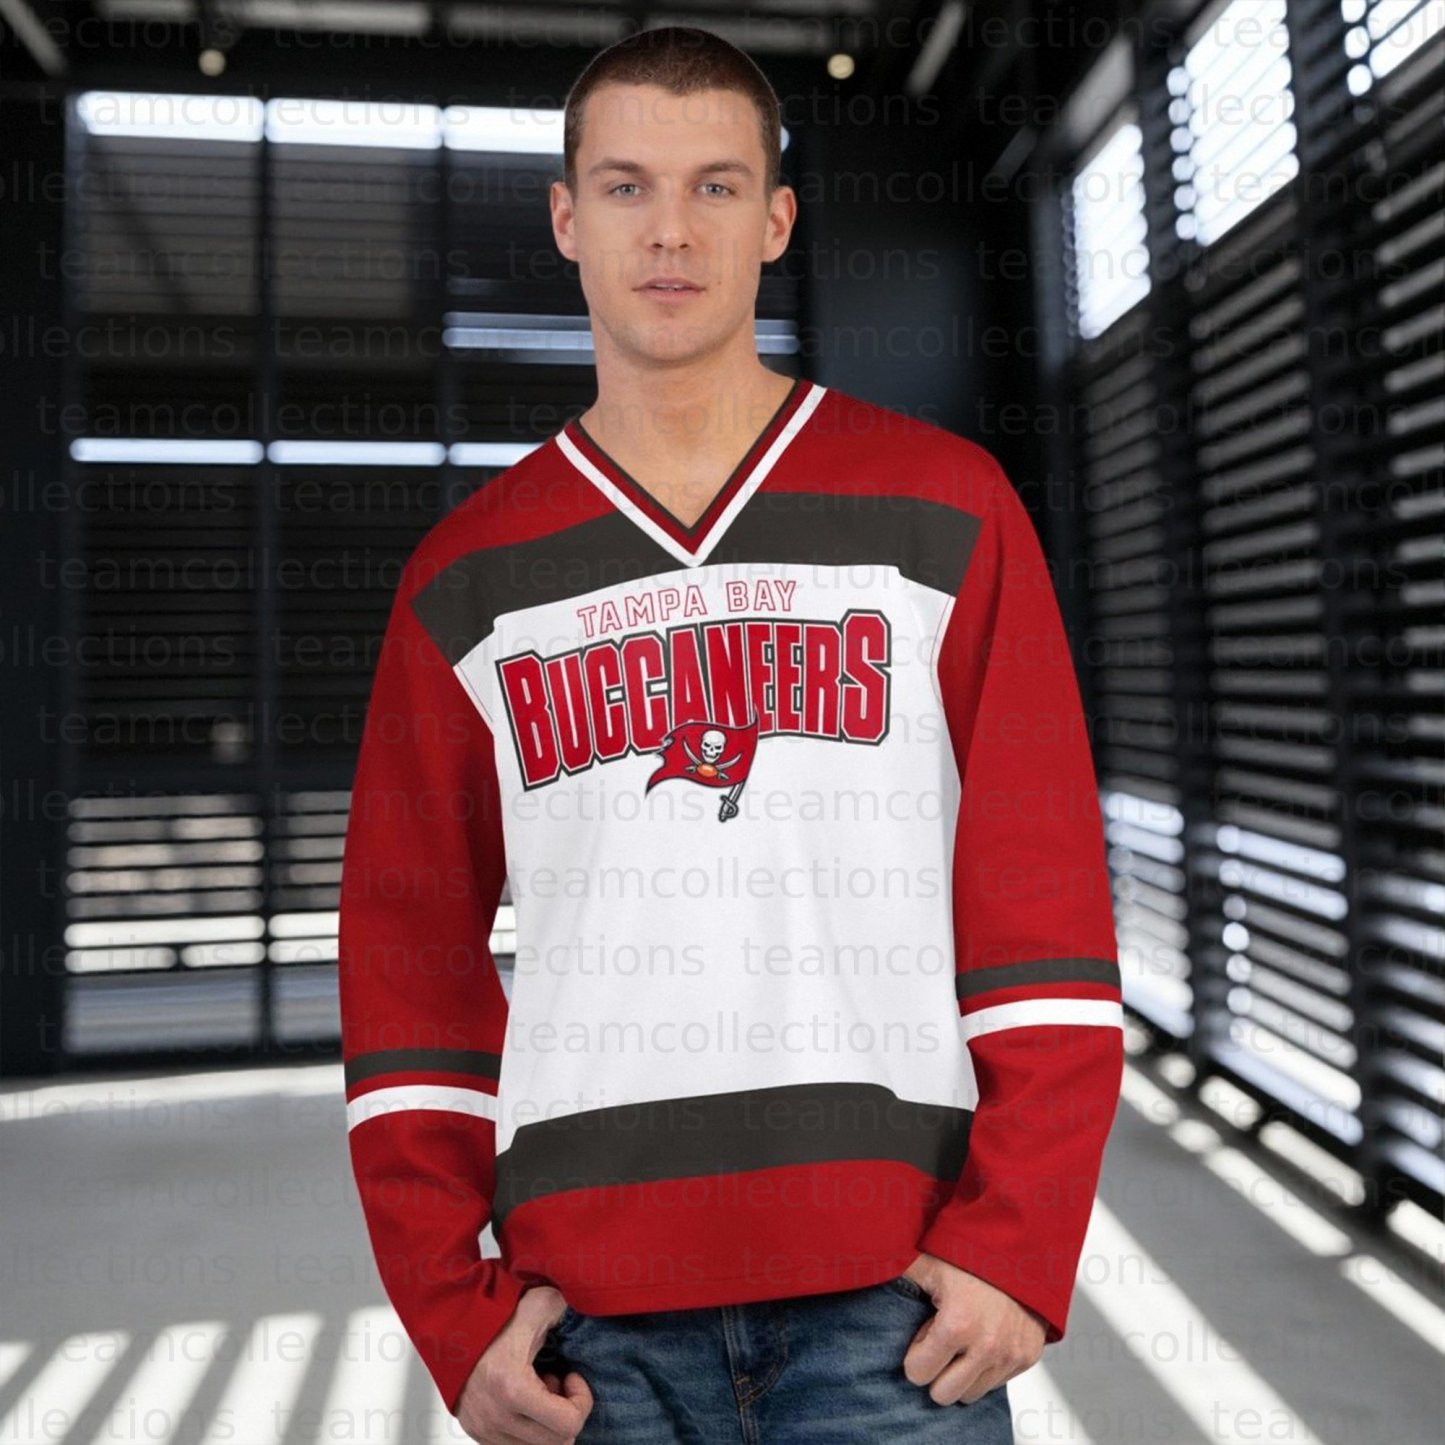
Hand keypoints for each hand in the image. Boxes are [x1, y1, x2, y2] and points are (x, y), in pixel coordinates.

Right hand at [455, 1285, 592, 1443]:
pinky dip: (529, 1428)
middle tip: (556, 1383)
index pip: (567, 1424)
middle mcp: (497, 1417)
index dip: (581, 1401)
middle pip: (556, 1442)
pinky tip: (524, 1399)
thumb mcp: (536, 1305)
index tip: (572, 1377)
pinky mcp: (478, 1433)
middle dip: (565, 1413)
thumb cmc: (491, 1318)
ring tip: (539, 1391)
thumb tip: (589, 1307)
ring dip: (546, 1423)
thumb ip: (566, 1308)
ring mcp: (485, 1429)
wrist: (449, 1327)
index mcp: (512, 1389)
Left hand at [895, 1252, 1046, 1404]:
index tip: (924, 1333)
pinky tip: (983, 1337)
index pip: (918, 1374)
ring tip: (963, 1339)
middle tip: (940, 1344)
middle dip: (936, 1372)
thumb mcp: (927, 1262)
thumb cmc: (968, 1254)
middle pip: (943, 1395)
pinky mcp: (1027, 1357)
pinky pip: (996, 1382)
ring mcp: (1010, 1354)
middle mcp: (986, 1347)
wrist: (1017, 1246)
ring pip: (971, 1393)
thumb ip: (895, 1273)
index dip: (915, 1354)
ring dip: (962, 1373)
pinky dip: (986, 1367)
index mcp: (956, 1325)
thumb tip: (858, 1272)